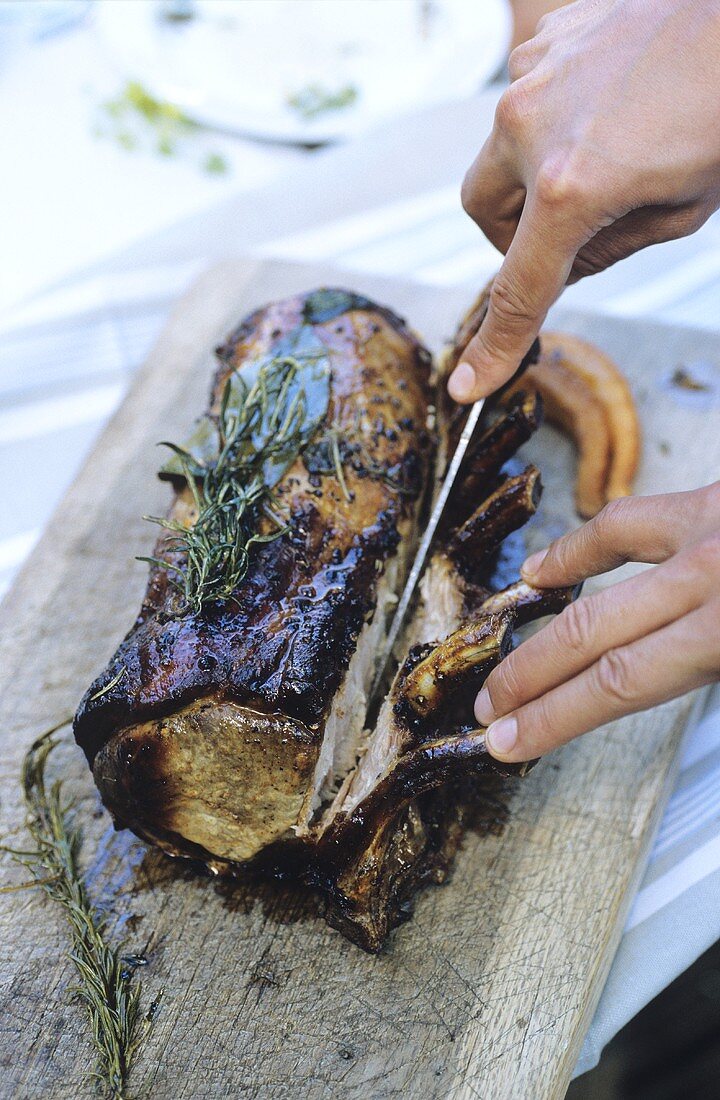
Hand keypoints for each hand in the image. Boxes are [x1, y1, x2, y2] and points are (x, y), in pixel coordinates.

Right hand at [449, 0, 719, 403]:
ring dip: (536, 170)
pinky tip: (610, 107)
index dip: (494, 346)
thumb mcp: (680, 211)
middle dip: (512, 232)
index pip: (518, 288)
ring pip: (501, 151)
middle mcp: (532, 126)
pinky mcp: (546, 36)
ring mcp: (533, 73)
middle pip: (482, 210)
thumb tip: (565, 262)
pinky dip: (555, 119)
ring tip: (606, 150)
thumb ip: (609, 249)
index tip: (468, 382)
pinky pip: (529, 98)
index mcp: (571, 186)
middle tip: (563, 234)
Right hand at [474, 483, 719, 761]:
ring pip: (596, 567)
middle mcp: (708, 575)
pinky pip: (631, 518)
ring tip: (505, 649)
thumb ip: (713, 672)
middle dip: (528, 676)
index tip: (510, 741)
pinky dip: (581, 545)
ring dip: (544, 611)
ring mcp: (708, 525)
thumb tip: (672, 689)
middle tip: (490, 708)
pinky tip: (546, 567)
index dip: (552, 717)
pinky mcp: (713, 497)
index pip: (616, 683)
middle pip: (590, 630)